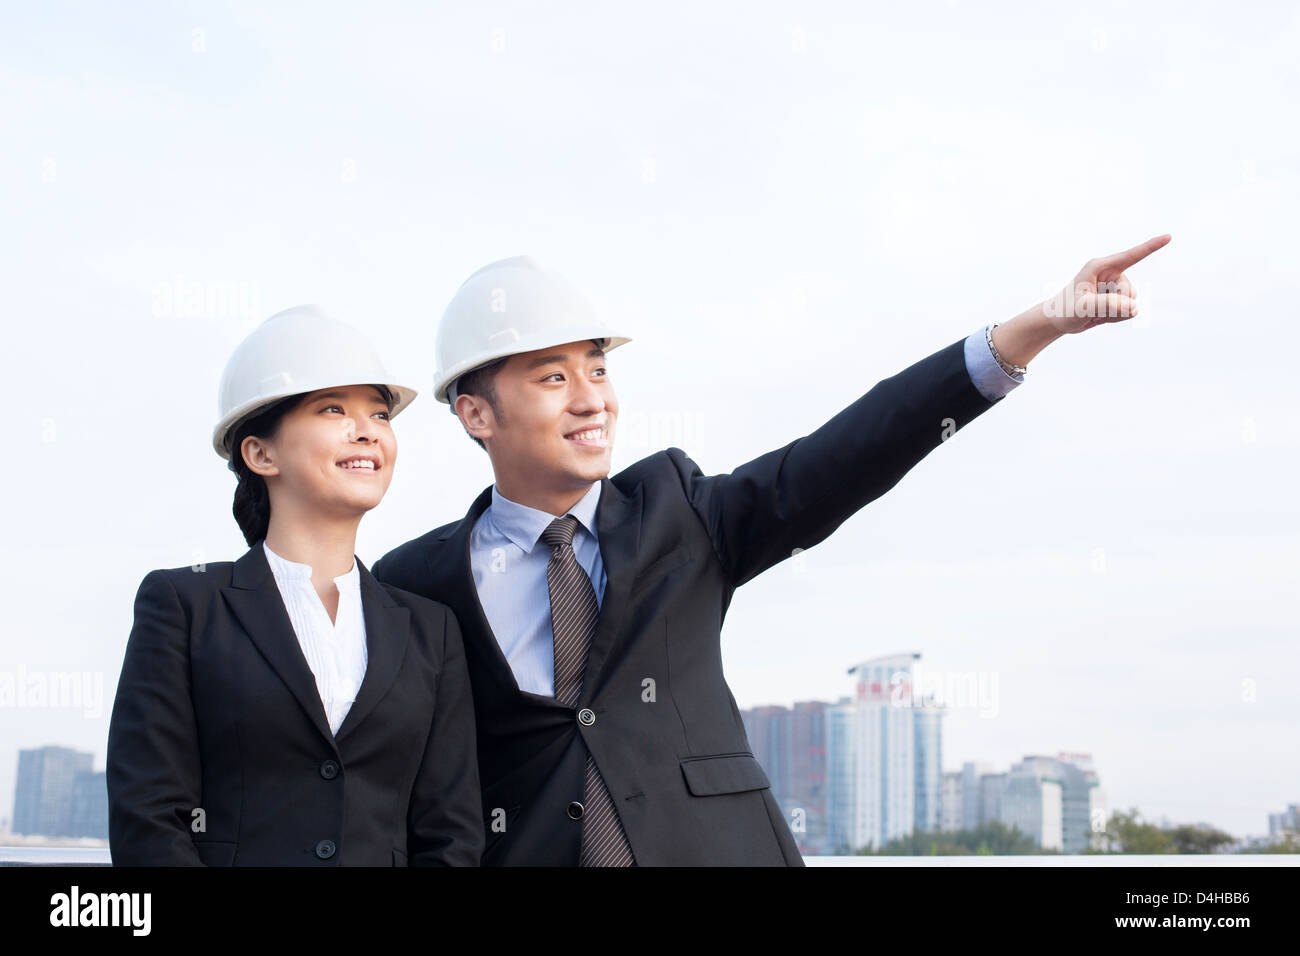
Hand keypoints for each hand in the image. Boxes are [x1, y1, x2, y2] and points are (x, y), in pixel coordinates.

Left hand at [1043, 234, 1171, 333]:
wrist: (1057, 322)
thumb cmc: (1065, 311)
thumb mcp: (1083, 308)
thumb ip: (1108, 305)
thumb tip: (1134, 307)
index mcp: (1100, 267)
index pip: (1130, 256)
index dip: (1151, 247)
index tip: (1168, 237)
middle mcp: (1110, 273)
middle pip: (1130, 292)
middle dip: (1115, 306)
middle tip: (1090, 309)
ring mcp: (1114, 286)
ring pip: (1131, 304)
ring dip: (1114, 314)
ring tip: (1093, 312)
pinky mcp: (1117, 298)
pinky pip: (1128, 312)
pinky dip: (1115, 318)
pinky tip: (1099, 316)